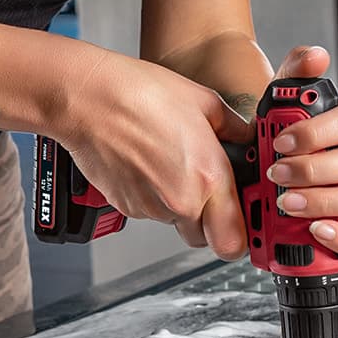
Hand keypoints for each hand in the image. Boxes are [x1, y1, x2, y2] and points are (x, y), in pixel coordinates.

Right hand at [57, 48, 253, 257]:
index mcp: (209, 177)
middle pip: (207, 238)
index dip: (243, 235)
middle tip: (207, 189)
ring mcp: (151, 208)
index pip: (235, 242)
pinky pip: (151, 212)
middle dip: (211, 220)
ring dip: (180, 205)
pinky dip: (153, 196)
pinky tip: (149, 164)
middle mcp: (181, 201)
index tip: (244, 219)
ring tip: (169, 163)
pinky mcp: (126, 207)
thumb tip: (248, 138)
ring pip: (177, 223)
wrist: (89, 99)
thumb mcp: (205, 102)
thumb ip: (235, 129)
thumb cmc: (141, 94)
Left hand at [267, 44, 337, 256]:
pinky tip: (320, 230)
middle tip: (278, 174)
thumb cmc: (292, 134)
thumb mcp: (288, 99)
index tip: (282, 142)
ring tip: (289, 203)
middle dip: (314, 170)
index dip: (318, 133)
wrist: (288, 166)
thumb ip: (297, 72)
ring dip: (325, 202)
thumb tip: (316, 56)